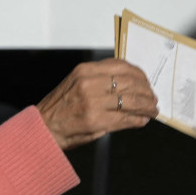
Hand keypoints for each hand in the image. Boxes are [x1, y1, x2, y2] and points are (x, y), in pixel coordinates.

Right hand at [36, 58, 158, 148]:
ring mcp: (93, 103)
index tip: (146, 82)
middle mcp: (90, 83)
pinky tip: (142, 121)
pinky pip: (125, 119)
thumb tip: (128, 82)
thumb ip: (100, 79)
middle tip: (153, 98)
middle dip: (146, 91)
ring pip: (131, 101)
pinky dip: (137, 120)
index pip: (121, 66)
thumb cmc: (59, 108)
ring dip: (146, 107)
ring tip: (152, 111)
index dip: (139, 74)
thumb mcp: (76, 83)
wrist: (42, 128)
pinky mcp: (96, 121)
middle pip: (130, 83)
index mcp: (86, 71)